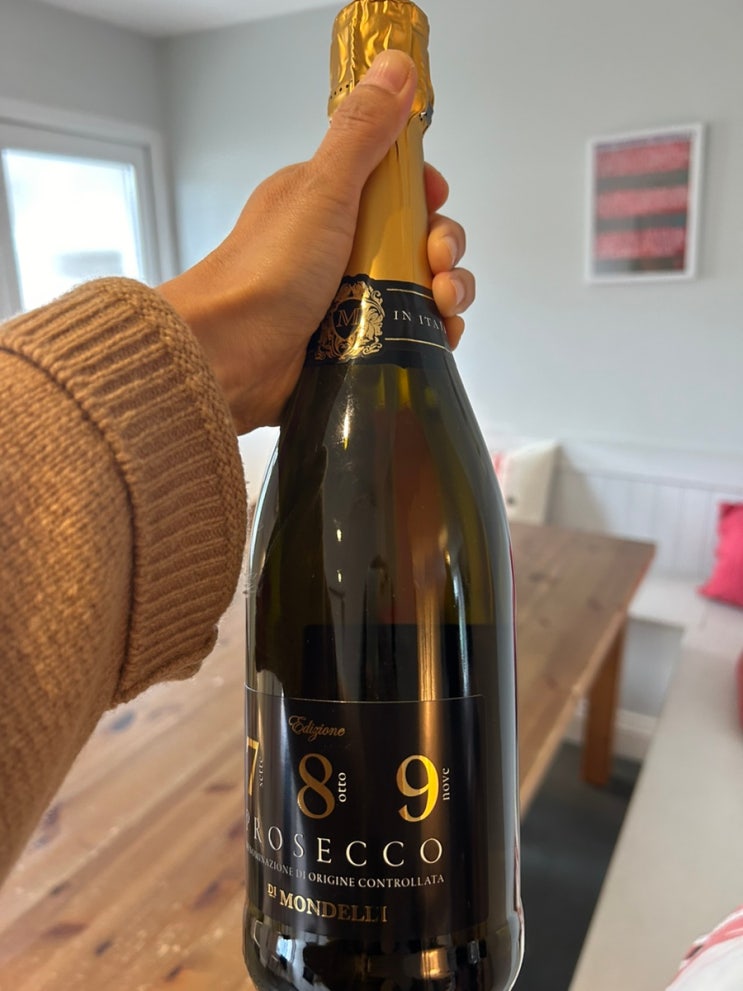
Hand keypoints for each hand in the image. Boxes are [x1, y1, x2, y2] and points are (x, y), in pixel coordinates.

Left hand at [159, 51, 475, 434]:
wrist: (227, 356)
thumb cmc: (266, 272)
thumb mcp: (322, 190)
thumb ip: (362, 133)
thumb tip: (395, 66)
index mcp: (325, 203)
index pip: (392, 186)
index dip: (424, 192)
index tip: (436, 199)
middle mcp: (336, 248)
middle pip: (414, 238)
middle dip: (443, 247)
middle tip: (439, 264)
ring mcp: (345, 299)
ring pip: (416, 287)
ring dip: (446, 291)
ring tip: (444, 305)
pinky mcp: (352, 345)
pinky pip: (405, 332)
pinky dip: (430, 333)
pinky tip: (441, 337)